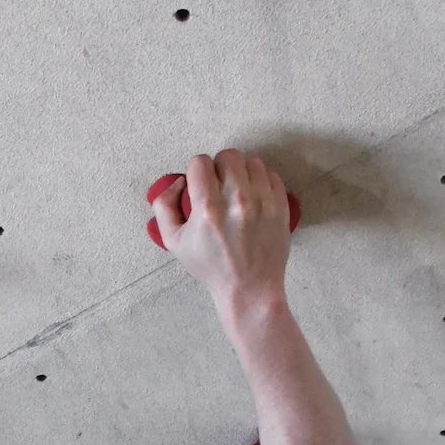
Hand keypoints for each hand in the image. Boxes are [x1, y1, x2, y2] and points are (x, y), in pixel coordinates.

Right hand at [152, 151, 289, 316]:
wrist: (249, 289)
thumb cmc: (211, 268)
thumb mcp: (174, 243)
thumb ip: (164, 207)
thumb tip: (178, 182)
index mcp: (208, 210)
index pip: (200, 162)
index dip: (196, 172)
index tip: (199, 187)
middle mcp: (237, 201)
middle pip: (228, 155)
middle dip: (219, 168)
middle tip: (218, 188)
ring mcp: (263, 202)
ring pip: (251, 161)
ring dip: (241, 173)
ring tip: (237, 192)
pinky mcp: (280, 206)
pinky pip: (271, 174)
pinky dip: (260, 181)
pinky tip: (253, 197)